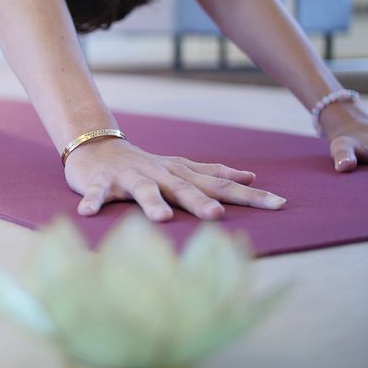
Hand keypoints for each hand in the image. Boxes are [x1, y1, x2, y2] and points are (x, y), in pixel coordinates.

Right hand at [63, 138, 286, 220]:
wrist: (97, 147)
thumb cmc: (143, 165)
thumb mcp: (180, 168)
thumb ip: (212, 174)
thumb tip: (250, 177)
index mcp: (180, 174)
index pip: (219, 184)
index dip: (249, 195)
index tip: (280, 204)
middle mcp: (159, 174)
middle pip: (184, 188)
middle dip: (201, 202)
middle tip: (219, 217)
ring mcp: (130, 177)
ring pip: (142, 190)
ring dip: (151, 203)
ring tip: (161, 219)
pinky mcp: (102, 182)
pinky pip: (98, 193)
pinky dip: (93, 201)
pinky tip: (87, 213)